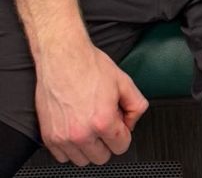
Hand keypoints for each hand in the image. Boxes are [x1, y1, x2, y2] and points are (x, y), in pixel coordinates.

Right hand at [35, 44, 147, 165]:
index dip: (123, 134)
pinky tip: (75, 129)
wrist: (62, 58)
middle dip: (107, 142)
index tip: (119, 125)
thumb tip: (131, 123)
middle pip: (101, 157)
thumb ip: (136, 106)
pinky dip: (69, 148)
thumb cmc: (90, 67)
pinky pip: (61, 156)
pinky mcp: (48, 136)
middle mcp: (81, 133)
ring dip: (88, 147)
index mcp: (103, 122)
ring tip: (89, 125)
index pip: (121, 147)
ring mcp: (62, 137)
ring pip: (81, 160)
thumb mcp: (125, 83)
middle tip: (104, 124)